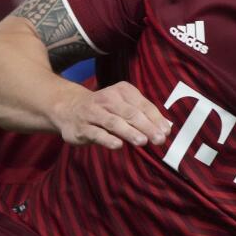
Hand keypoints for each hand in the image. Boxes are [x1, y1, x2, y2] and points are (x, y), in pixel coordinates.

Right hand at [51, 81, 172, 149]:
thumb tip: (166, 128)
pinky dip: (107, 139)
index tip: (166, 131)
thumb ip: (143, 115)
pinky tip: (118, 145)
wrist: (69, 108)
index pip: (143, 105)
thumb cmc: (105, 110)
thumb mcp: (123, 106)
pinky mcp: (82, 127)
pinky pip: (96, 133)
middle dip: (146, 127)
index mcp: (122, 90)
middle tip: (159, 139)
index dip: (156, 118)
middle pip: (131, 113)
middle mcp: (108, 99)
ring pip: (114, 122)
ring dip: (129, 132)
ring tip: (142, 141)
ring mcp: (93, 113)